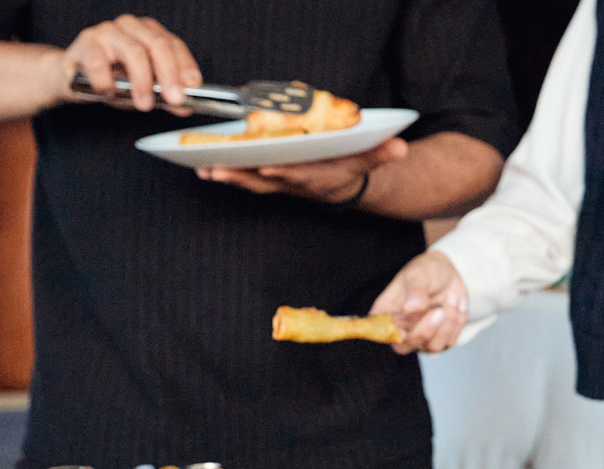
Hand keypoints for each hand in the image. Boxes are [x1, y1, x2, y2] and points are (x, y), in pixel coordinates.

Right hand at [59, 15, 200, 114]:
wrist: (74, 76)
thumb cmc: (112, 78)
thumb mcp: (144, 88)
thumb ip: (164, 96)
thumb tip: (185, 108)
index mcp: (150, 33)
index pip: (174, 45)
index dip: (185, 64)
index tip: (193, 84)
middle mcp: (131, 27)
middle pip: (157, 45)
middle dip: (169, 74)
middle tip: (174, 98)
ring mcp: (108, 32)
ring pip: (133, 51)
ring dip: (142, 81)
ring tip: (144, 104)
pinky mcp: (86, 43)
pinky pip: (99, 62)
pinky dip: (106, 81)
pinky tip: (109, 94)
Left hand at [196, 138, 407, 202]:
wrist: (343, 185)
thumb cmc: (353, 166)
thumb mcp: (371, 158)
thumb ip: (383, 153)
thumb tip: (401, 148)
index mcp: (318, 177)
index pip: (300, 176)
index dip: (284, 174)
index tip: (268, 168)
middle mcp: (295, 182)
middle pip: (266, 181)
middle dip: (242, 176)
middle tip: (218, 169)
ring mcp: (280, 182)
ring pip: (250, 182)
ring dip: (228, 176)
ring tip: (203, 169)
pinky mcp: (268, 179)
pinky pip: (244, 179)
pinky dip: (225, 174)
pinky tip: (203, 168)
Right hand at [370, 251, 467, 353]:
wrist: (449, 274)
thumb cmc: (426, 271)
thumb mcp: (418, 274)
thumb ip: (415, 291)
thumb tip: (412, 308)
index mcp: (385, 313)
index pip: (380, 331)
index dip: (392, 335)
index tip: (405, 330)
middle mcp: (399, 330)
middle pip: (404, 347)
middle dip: (425, 331)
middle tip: (439, 311)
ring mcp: (420, 338)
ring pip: (432, 346)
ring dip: (447, 322)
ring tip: (452, 296)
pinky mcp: (440, 340)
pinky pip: (450, 341)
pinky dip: (457, 321)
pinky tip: (458, 302)